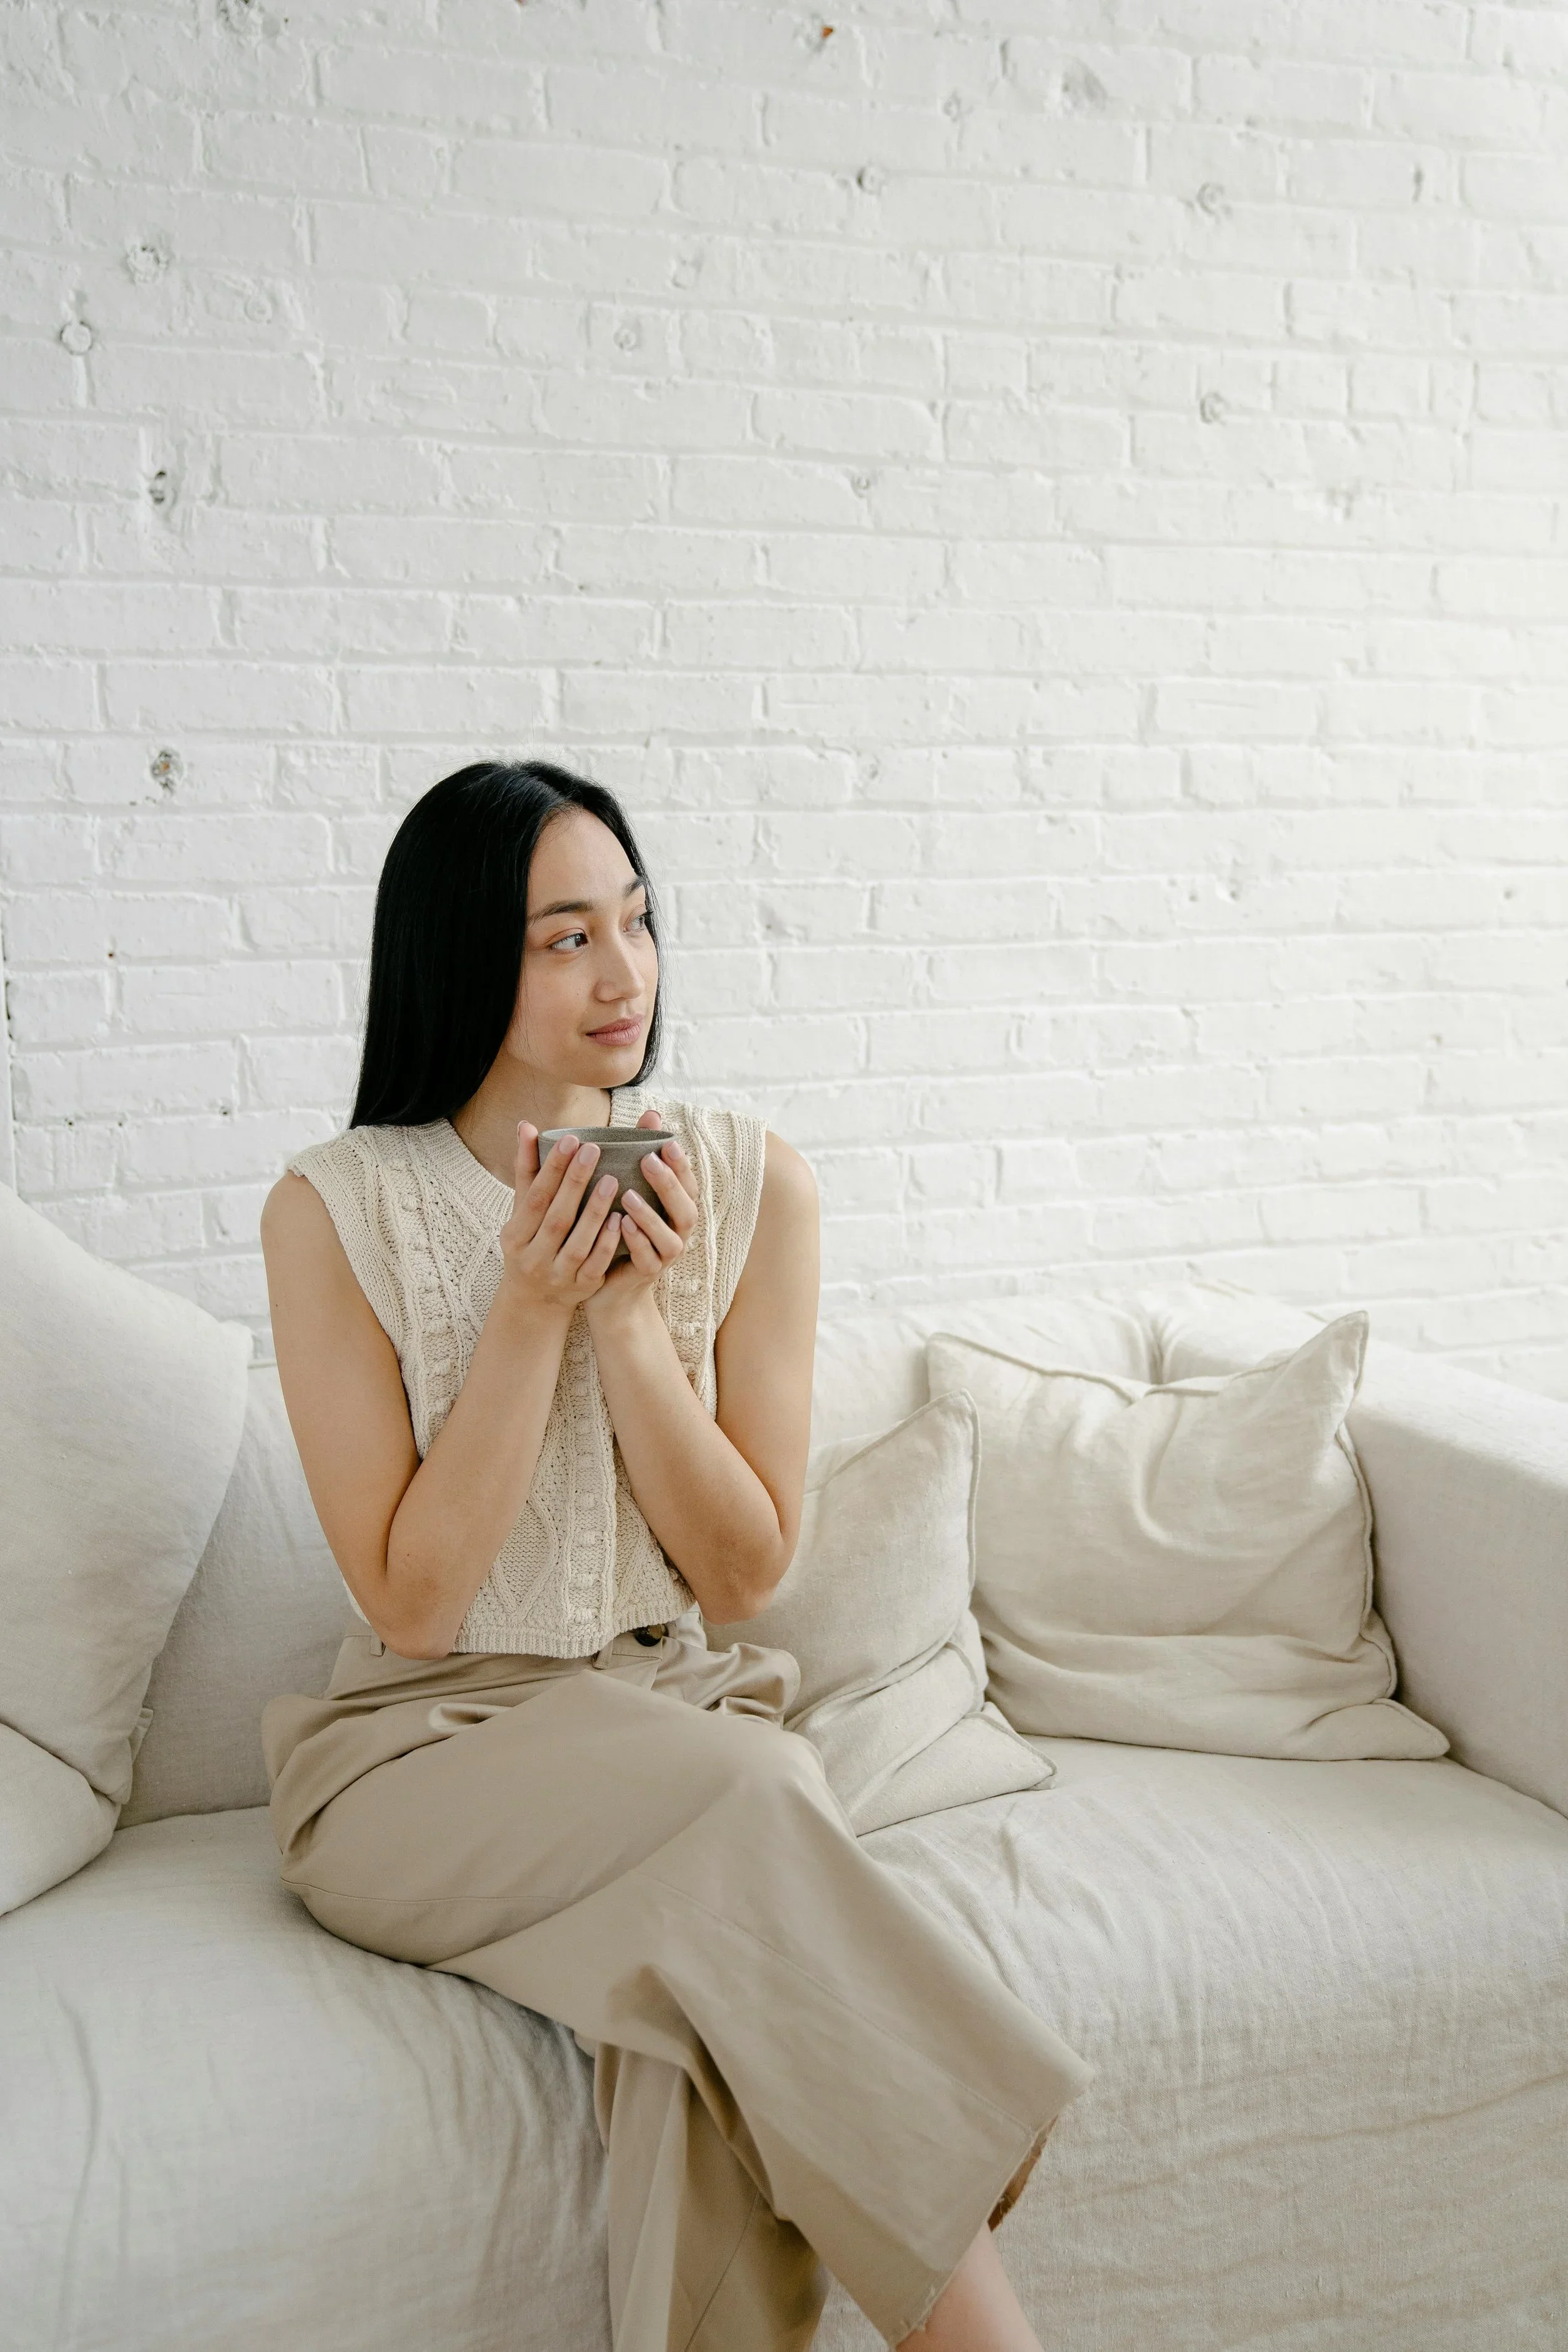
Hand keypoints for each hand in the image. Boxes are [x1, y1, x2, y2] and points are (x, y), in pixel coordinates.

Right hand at [498, 1124, 623, 1319]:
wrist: (534, 1302)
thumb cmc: (529, 1244)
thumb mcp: (522, 1213)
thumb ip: (528, 1171)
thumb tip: (526, 1126)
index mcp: (516, 1235)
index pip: (535, 1197)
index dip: (552, 1169)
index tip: (570, 1139)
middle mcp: (534, 1256)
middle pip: (556, 1217)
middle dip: (574, 1182)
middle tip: (594, 1149)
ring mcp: (558, 1274)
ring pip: (578, 1242)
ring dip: (594, 1212)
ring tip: (613, 1180)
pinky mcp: (582, 1287)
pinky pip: (596, 1264)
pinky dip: (607, 1242)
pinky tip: (620, 1219)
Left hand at [584, 1108, 699, 1329]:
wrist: (609, 1284)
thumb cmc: (619, 1227)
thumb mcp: (629, 1189)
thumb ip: (640, 1155)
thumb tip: (652, 1113)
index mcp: (676, 1208)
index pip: (688, 1183)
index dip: (681, 1164)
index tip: (668, 1141)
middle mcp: (678, 1231)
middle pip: (686, 1208)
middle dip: (669, 1184)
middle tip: (649, 1161)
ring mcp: (666, 1255)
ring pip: (669, 1236)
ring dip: (650, 1215)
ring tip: (628, 1196)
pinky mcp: (648, 1274)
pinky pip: (647, 1259)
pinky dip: (636, 1242)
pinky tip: (620, 1225)